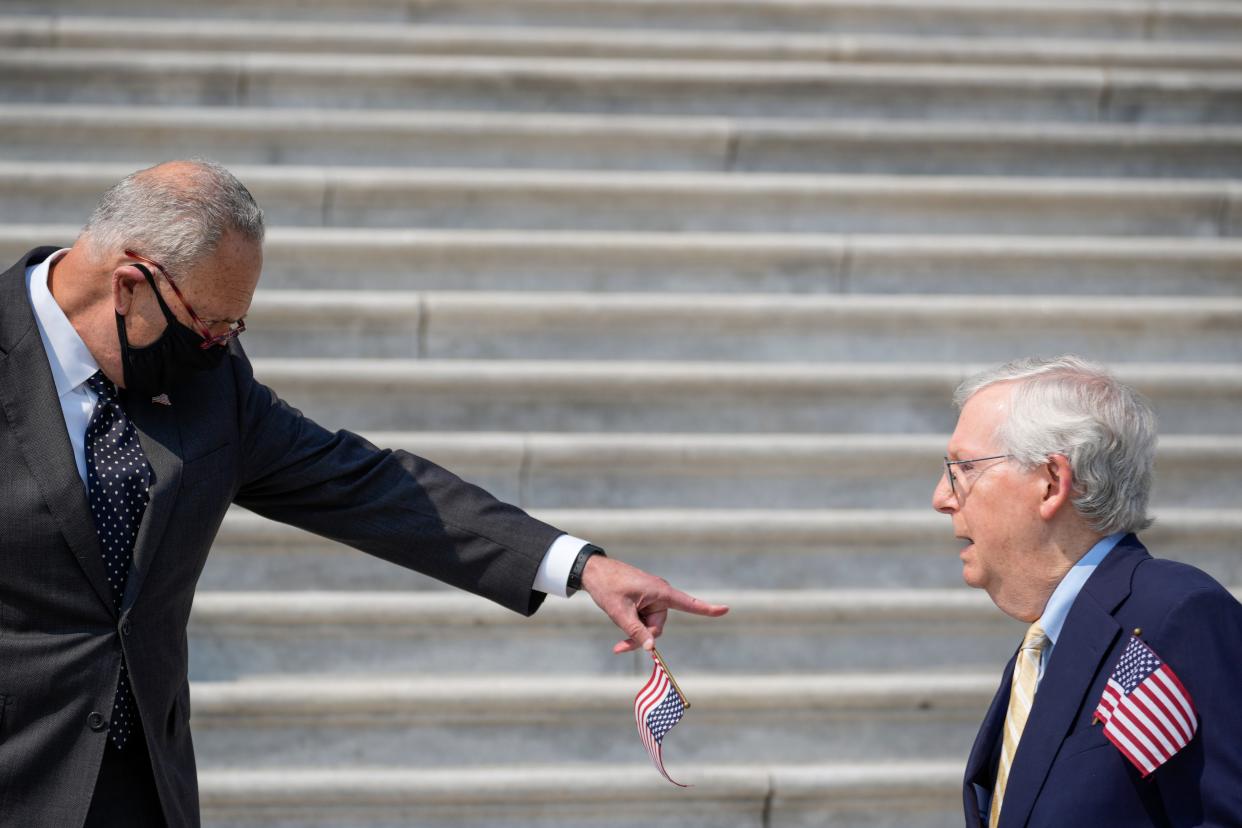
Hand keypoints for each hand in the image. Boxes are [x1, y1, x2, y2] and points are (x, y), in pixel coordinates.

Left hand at [579, 555, 728, 652]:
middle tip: (619, 647)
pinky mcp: (644, 600)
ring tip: (616, 626)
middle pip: (659, 626)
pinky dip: (633, 626)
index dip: (707, 609)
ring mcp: (652, 597)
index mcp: (660, 592)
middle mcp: (660, 594)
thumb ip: (636, 632)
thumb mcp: (620, 613)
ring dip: (635, 632)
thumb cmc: (608, 587)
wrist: (593, 571)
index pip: (688, 604)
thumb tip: (652, 649)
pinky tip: (619, 625)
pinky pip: (643, 619)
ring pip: (649, 626)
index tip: (726, 609)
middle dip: (642, 637)